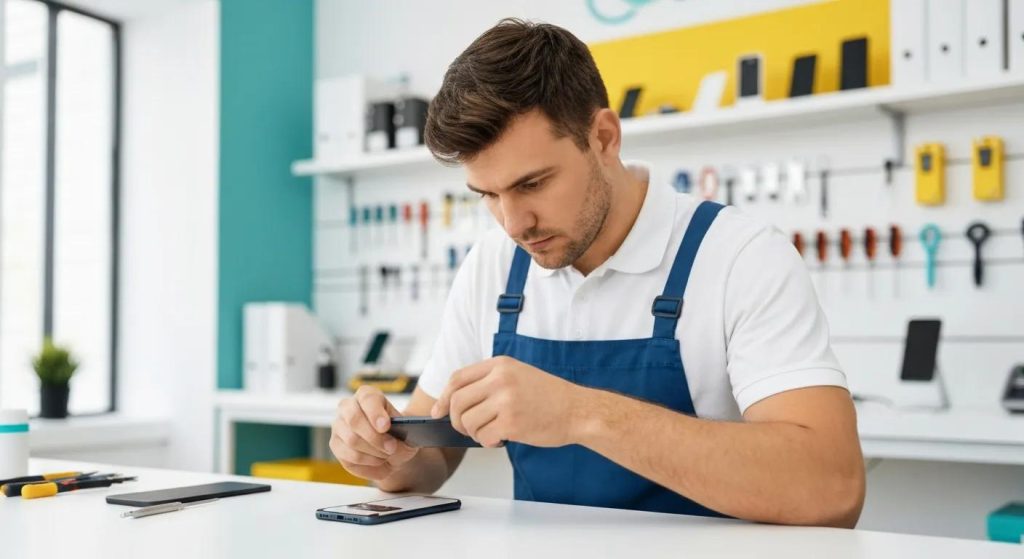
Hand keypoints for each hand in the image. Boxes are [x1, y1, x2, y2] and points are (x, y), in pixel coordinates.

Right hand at [330, 386, 417, 480]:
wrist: (392, 450)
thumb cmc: (398, 435)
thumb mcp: (407, 434)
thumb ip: (403, 438)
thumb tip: (396, 446)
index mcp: (367, 395)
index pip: (367, 399)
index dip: (376, 413)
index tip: (386, 426)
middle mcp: (348, 407)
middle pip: (354, 419)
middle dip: (375, 437)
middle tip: (391, 448)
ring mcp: (338, 425)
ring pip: (352, 440)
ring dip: (374, 452)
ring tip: (387, 455)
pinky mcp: (335, 445)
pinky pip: (350, 456)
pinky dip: (368, 463)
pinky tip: (378, 461)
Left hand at [431, 356, 584, 447]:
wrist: (579, 410)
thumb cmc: (549, 396)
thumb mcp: (518, 374)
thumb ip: (489, 381)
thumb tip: (454, 401)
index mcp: (500, 364)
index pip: (457, 378)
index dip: (444, 397)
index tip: (438, 411)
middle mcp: (500, 379)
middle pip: (457, 401)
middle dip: (456, 420)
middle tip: (467, 428)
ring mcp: (506, 400)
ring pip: (468, 421)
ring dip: (474, 433)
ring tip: (490, 433)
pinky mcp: (512, 422)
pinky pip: (484, 436)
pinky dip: (488, 442)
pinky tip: (501, 439)